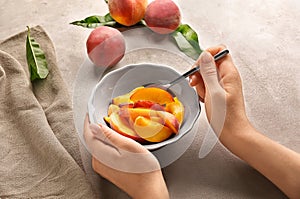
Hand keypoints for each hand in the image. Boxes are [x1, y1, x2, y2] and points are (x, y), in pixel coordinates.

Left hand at [83, 115, 168, 198]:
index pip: (88, 133)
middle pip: (93, 139)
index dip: (89, 120)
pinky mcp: (108, 169)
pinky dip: (108, 142)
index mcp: (100, 155)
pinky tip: (119, 139)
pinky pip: (104, 151)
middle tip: (106, 114)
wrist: (149, 190)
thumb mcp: (128, 147)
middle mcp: (97, 162)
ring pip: (99, 145)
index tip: (91, 110)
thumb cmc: (143, 169)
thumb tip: (95, 126)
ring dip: (104, 134)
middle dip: (97, 126)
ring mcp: (102, 167)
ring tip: (115, 124)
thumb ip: (110, 136)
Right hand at [190, 46, 299, 197]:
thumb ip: (209, 72)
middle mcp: (227, 76)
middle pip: (209, 63)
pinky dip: (202, 91)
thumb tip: (205, 55)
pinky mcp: (219, 92)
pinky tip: (204, 99)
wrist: (233, 133)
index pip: (219, 51)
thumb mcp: (214, 92)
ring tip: (203, 95)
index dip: (206, 56)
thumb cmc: (226, 117)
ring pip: (206, 75)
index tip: (198, 67)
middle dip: (199, 72)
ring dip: (200, 84)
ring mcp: (223, 85)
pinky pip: (207, 85)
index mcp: (229, 73)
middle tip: (196, 83)